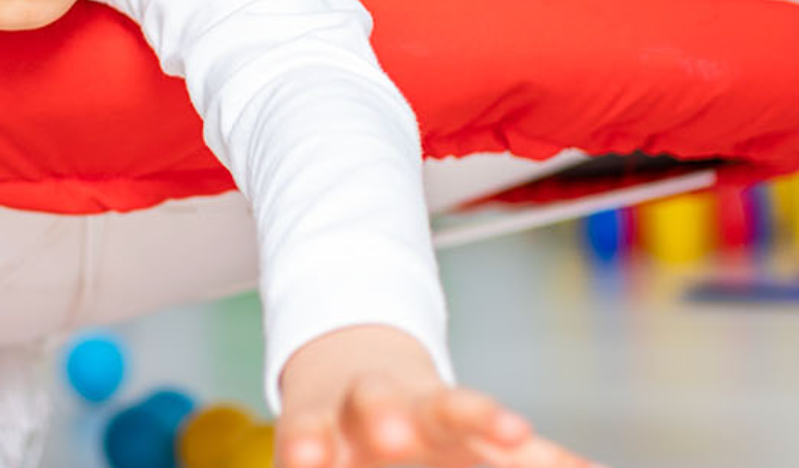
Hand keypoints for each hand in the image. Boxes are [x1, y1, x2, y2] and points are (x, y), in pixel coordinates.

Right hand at [276, 326, 604, 467]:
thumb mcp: (476, 436)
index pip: (466, 408)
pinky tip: (299, 465)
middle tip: (401, 436)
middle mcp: (388, 406)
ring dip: (325, 432)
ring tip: (319, 455)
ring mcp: (340, 416)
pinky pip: (295, 436)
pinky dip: (298, 450)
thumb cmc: (426, 422)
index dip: (489, 420)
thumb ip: (535, 460)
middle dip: (396, 416)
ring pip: (330, 414)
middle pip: (391, 400)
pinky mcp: (302, 430)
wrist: (348, 372)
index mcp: (438, 410)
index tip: (516, 430)